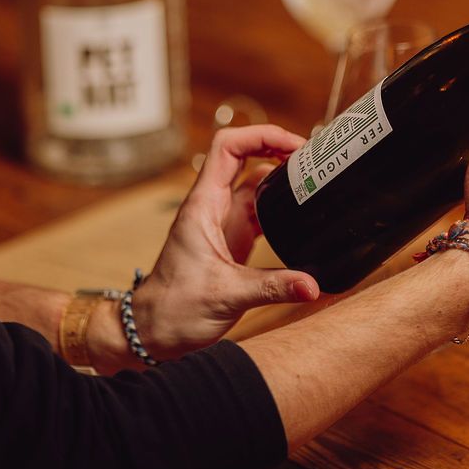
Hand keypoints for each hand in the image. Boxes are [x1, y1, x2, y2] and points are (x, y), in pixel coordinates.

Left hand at [135, 125, 319, 358]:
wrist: (153, 332)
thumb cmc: (174, 309)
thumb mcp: (227, 296)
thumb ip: (272, 288)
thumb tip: (313, 284)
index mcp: (204, 206)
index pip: (228, 147)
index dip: (261, 136)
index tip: (294, 145)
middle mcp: (213, 207)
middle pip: (246, 158)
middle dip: (278, 150)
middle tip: (314, 160)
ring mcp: (224, 223)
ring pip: (256, 184)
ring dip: (283, 178)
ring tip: (315, 180)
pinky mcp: (233, 241)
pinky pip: (261, 212)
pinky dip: (282, 207)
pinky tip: (302, 214)